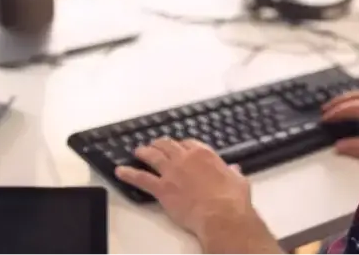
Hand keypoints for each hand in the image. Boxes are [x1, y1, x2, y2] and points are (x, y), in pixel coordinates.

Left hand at [115, 138, 256, 242]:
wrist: (221, 214)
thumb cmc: (232, 199)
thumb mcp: (238, 180)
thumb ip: (233, 173)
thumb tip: (234, 170)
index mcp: (205, 155)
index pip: (188, 143)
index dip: (182, 145)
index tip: (180, 147)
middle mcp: (186, 159)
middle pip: (168, 145)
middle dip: (160, 144)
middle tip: (155, 145)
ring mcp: (172, 172)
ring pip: (153, 156)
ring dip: (144, 152)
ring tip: (138, 151)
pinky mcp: (162, 188)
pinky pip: (141, 178)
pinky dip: (129, 174)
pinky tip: (121, 171)